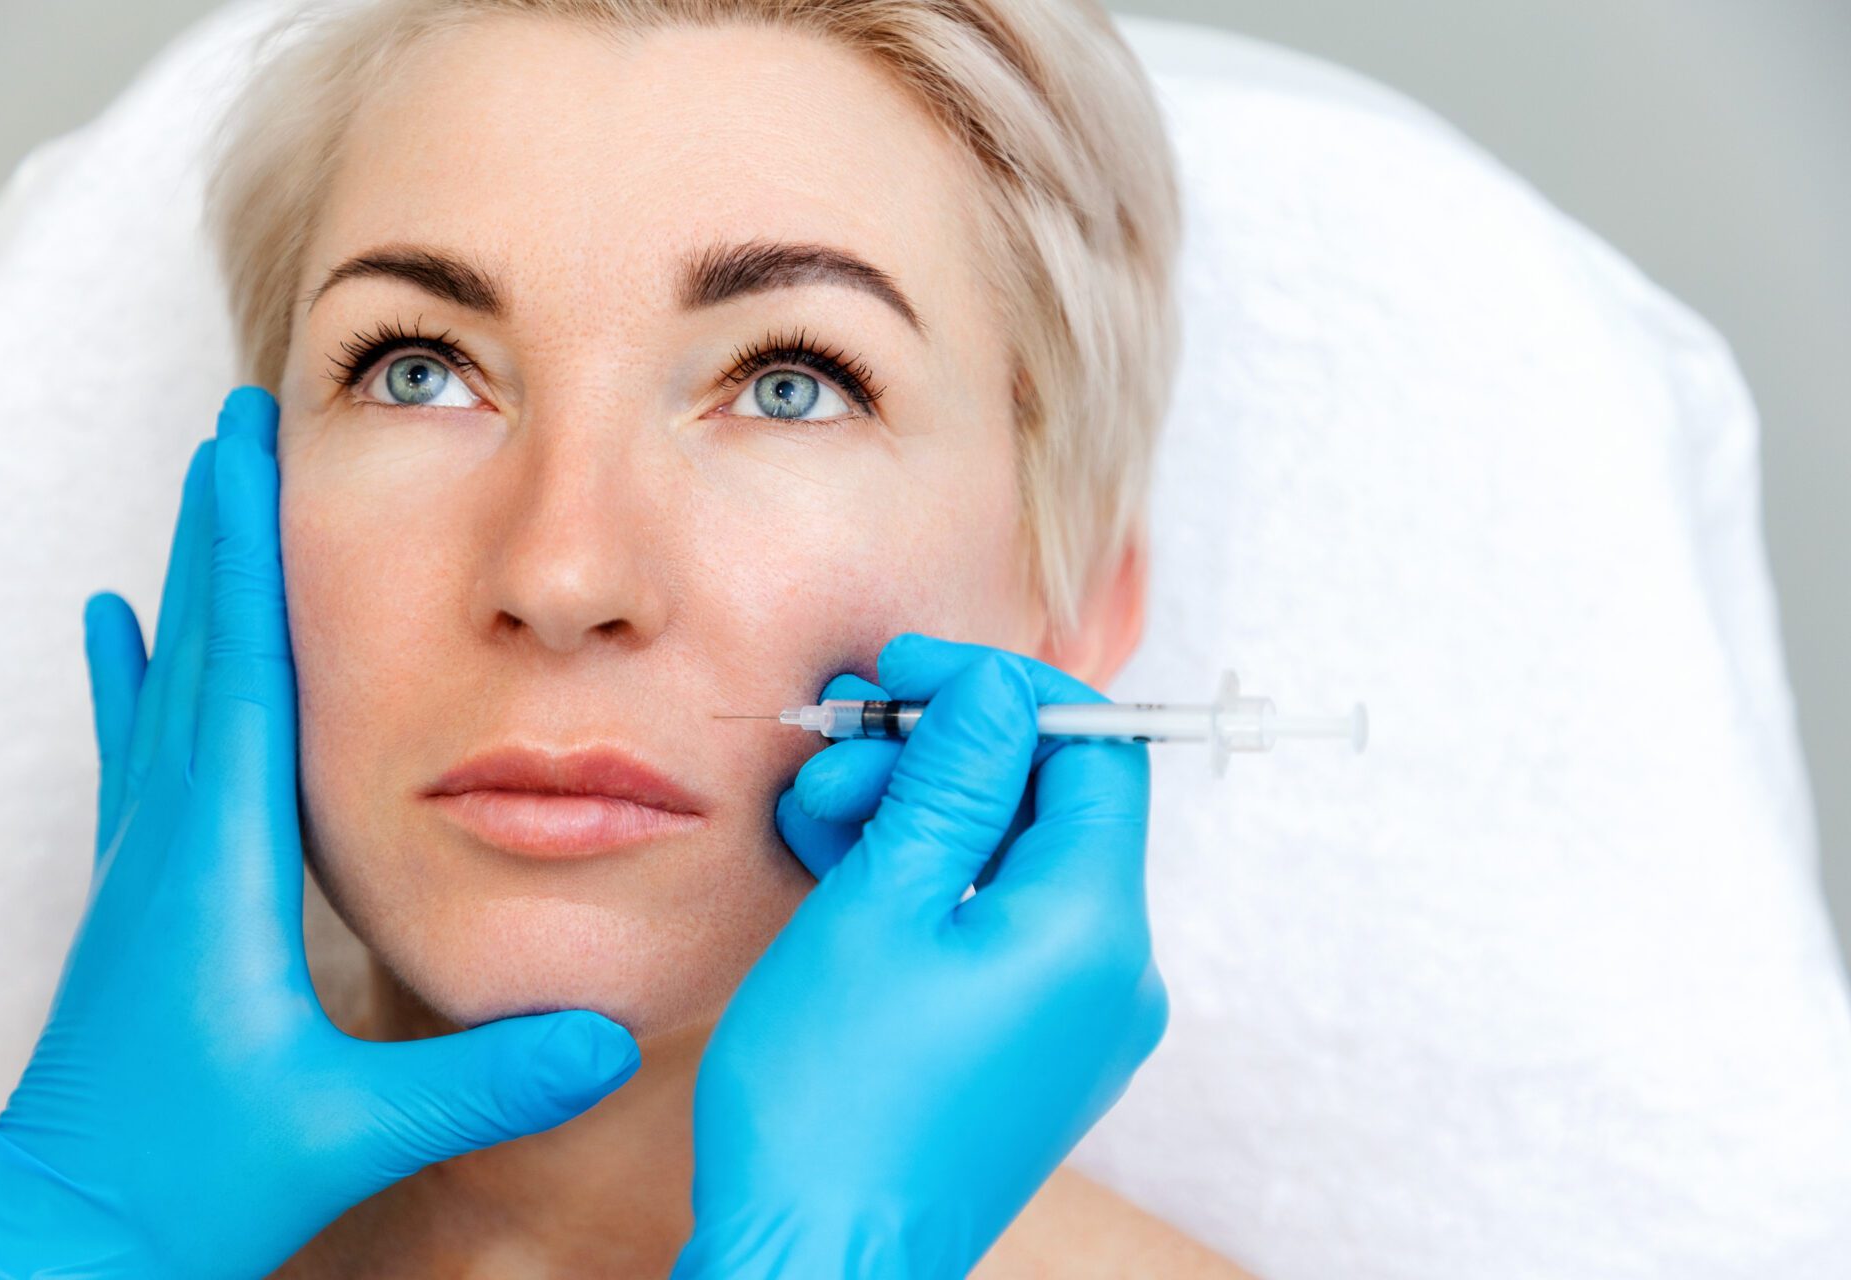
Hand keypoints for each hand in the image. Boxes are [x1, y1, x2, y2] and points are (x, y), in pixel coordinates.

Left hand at [0, 387, 640, 1278]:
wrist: (67, 1231)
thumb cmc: (193, 1179)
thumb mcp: (350, 1129)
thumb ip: (483, 1081)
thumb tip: (606, 1033)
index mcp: (223, 867)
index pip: (243, 674)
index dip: (248, 554)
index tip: (249, 448)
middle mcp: (172, 839)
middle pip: (199, 646)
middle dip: (219, 525)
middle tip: (239, 419)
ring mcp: (145, 861)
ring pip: (164, 680)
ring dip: (188, 574)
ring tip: (198, 486)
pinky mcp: (137, 890)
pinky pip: (131, 744)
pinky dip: (126, 668)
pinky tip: (110, 620)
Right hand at [674, 633, 1168, 1276]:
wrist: (814, 1267)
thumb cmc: (831, 1101)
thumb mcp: (879, 906)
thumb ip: (951, 780)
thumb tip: (996, 688)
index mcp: (1095, 930)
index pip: (1094, 751)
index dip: (1000, 689)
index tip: (906, 670)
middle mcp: (1113, 974)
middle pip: (1048, 804)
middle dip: (938, 755)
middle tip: (834, 745)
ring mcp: (1076, 1019)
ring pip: (1010, 863)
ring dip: (918, 815)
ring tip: (818, 814)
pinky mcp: (1031, 1048)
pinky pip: (996, 927)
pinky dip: (927, 883)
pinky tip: (844, 867)